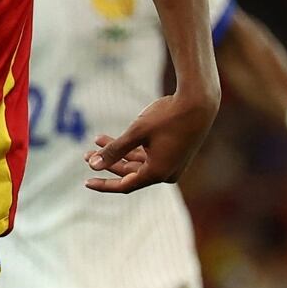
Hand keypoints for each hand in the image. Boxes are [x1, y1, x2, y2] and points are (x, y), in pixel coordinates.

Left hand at [84, 91, 216, 193]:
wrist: (200, 102)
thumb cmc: (168, 116)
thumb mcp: (136, 132)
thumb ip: (114, 150)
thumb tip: (92, 166)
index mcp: (157, 173)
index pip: (125, 185)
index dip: (104, 184)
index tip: (86, 182)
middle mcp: (166, 174)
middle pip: (130, 173)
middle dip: (108, 162)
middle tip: (86, 154)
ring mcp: (172, 164)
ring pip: (138, 162)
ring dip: (119, 153)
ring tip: (97, 140)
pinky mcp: (175, 154)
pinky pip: (149, 155)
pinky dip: (133, 148)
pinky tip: (116, 137)